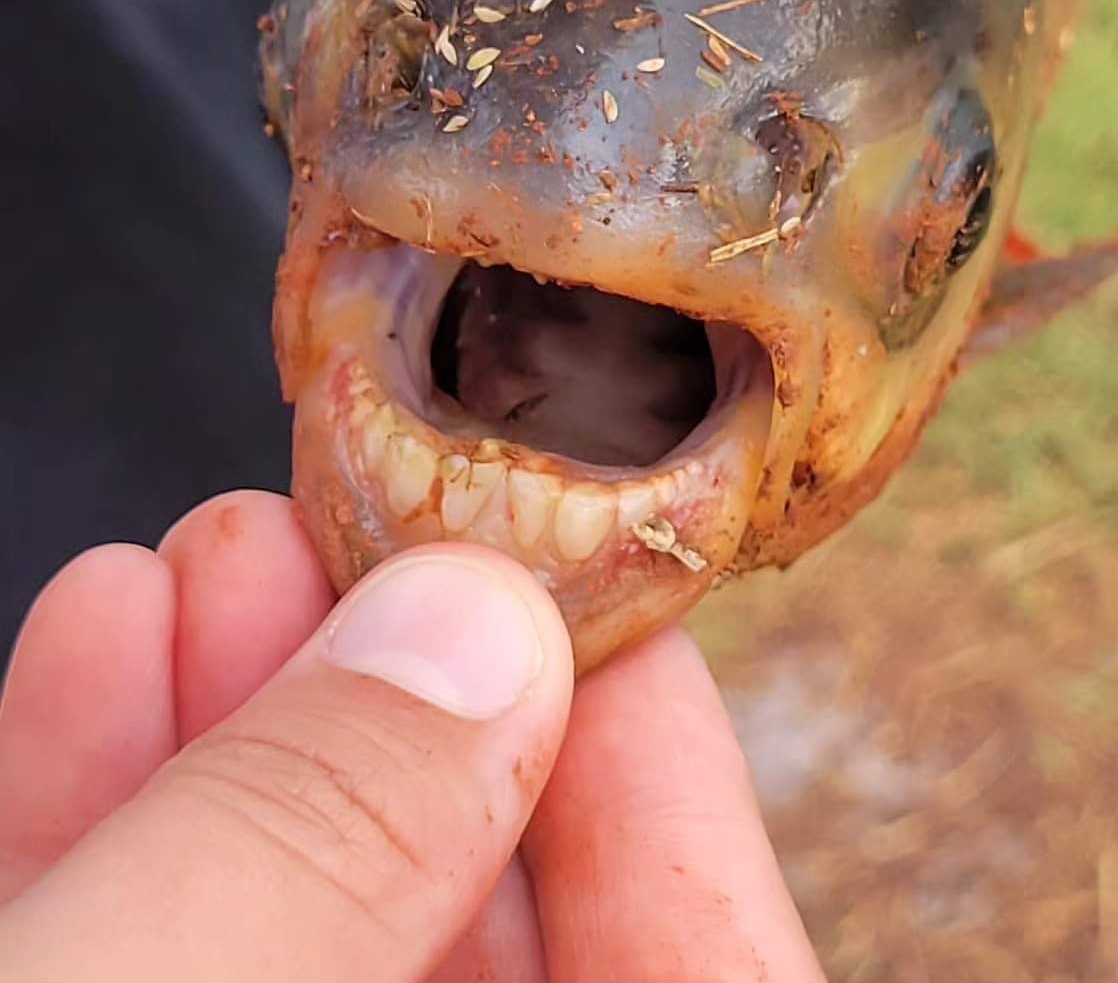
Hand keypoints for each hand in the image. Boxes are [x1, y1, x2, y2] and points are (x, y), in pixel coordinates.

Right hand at [0, 493, 820, 981]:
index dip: (655, 775)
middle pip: (480, 933)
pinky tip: (101, 653)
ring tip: (215, 559)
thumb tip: (469, 633)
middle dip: (409, 707)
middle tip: (361, 539)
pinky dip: (119, 827)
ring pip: (307, 935)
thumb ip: (316, 854)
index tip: (581, 590)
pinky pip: (152, 965)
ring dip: (252, 734)